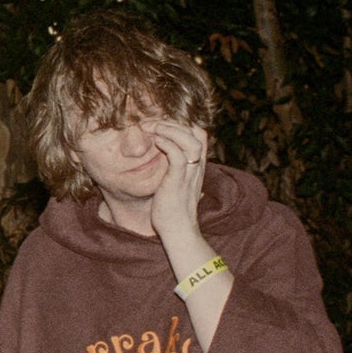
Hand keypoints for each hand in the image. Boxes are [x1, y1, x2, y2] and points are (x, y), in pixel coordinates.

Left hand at [146, 120, 208, 243]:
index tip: (160, 123)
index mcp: (196, 165)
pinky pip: (178, 156)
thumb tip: (164, 159)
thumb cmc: (172, 209)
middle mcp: (196, 167)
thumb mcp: (175, 183)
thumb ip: (175, 170)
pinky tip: (155, 140)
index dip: (182, 124)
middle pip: (197, 132)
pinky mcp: (178, 181)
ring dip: (171, 129)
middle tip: (152, 121)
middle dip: (174, 122)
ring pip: (191, 141)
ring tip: (153, 127)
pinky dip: (167, 144)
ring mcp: (189, 173)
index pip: (198, 134)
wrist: (178, 230)